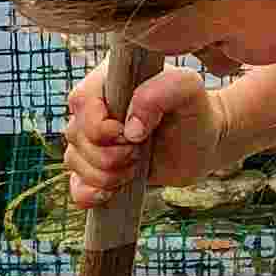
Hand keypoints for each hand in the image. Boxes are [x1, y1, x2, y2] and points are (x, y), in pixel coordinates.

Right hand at [65, 59, 225, 209]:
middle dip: (110, 155)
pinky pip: (75, 185)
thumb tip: (131, 128)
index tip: (133, 135)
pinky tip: (110, 193)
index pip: (81, 102)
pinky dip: (88, 194)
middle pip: (76, 136)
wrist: (201, 143)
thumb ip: (163, 91)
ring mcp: (91, 139)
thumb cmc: (194, 110)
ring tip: (136, 166)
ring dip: (106, 175)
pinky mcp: (95, 167)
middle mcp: (93, 108)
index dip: (101, 127)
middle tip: (140, 151)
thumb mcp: (189, 90)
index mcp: (107, 81)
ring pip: (73, 162)